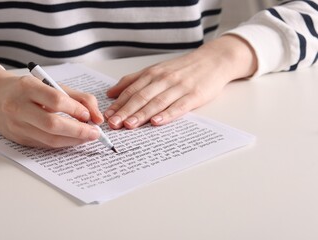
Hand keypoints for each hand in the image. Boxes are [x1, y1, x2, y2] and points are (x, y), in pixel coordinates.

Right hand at [0, 65, 103, 147]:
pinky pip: (45, 145)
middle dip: (78, 131)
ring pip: (49, 139)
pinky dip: (63, 143)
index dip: (75, 109)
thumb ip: (79, 98)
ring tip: (87, 137)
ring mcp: (16, 125)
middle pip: (52, 124)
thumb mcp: (52, 85)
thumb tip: (97, 117)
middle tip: (95, 133)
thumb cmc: (28, 90)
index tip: (89, 115)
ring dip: (73, 140)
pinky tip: (73, 140)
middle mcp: (18, 107)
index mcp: (27, 87)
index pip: (55, 100)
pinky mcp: (18, 139)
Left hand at [104, 35, 256, 128]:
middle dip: (126, 111)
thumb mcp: (156, 69)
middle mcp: (164, 79)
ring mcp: (179, 87)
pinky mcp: (194, 95)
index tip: (107, 115)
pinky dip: (167, 114)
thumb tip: (111, 93)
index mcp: (153, 73)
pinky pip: (178, 106)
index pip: (132, 90)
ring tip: (129, 125)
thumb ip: (133, 80)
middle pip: (141, 97)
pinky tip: (156, 122)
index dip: (118, 103)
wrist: (213, 60)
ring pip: (157, 102)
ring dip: (142, 114)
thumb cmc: (182, 68)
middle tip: (113, 124)